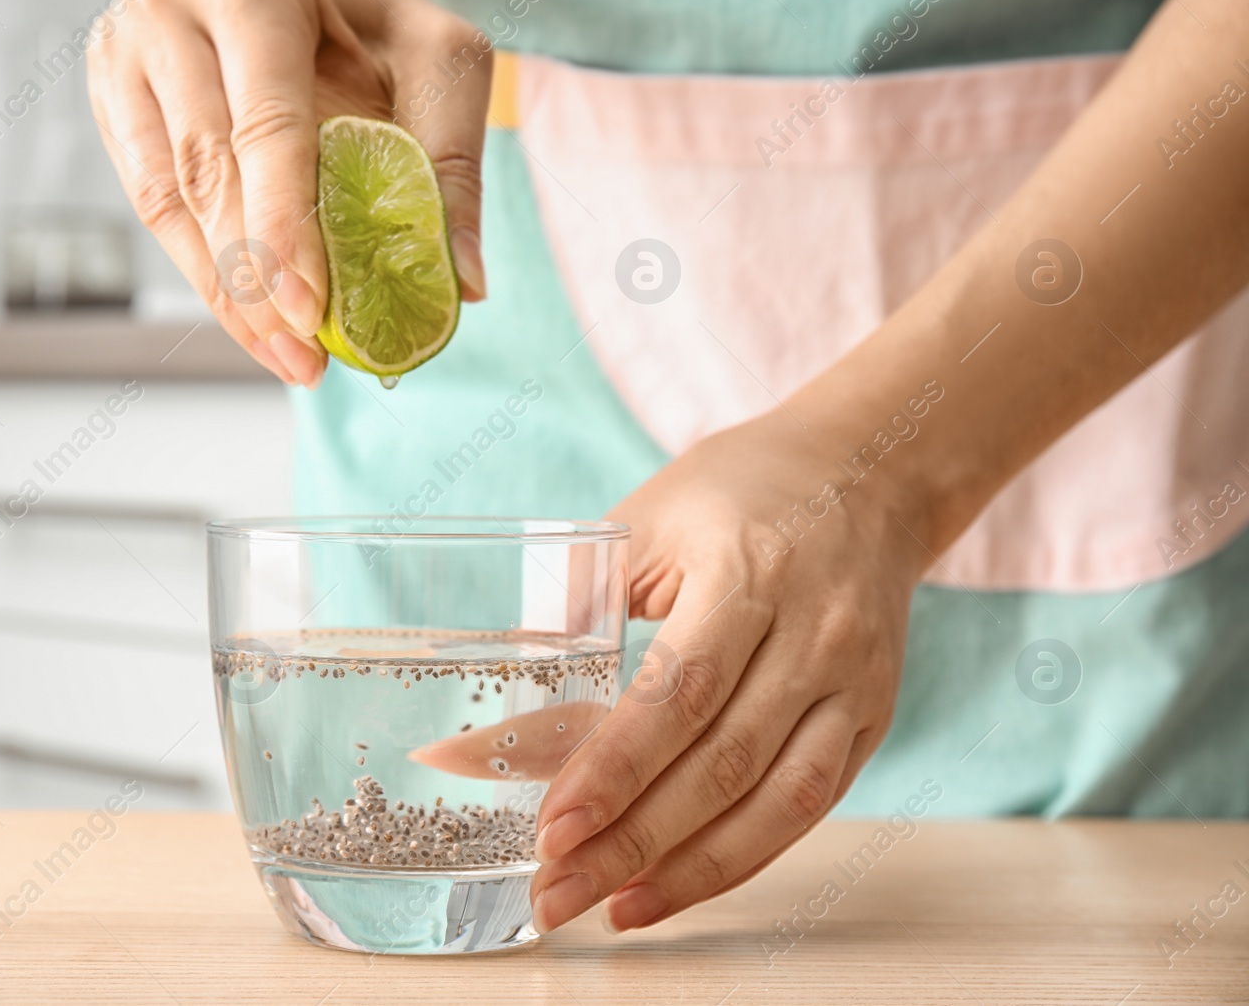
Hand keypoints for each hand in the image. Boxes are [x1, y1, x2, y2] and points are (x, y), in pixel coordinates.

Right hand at [86, 0, 490, 387]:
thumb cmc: (365, 17)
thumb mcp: (434, 59)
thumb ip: (449, 160)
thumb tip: (459, 279)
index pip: (263, 125)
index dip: (284, 228)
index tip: (309, 311)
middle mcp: (173, 5)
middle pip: (206, 171)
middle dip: (256, 282)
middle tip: (302, 354)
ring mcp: (127, 46)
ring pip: (167, 197)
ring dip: (225, 292)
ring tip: (282, 353)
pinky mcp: (111, 89)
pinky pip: (149, 200)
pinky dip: (198, 269)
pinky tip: (245, 317)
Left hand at [528, 410, 930, 933]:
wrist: (870, 471)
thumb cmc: (741, 487)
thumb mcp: (652, 516)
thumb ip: (587, 599)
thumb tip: (509, 698)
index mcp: (748, 572)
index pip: (678, 693)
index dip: (614, 769)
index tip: (551, 829)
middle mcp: (814, 634)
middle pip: (722, 763)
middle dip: (632, 841)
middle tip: (557, 892)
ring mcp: (853, 681)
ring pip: (777, 803)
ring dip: (689, 870)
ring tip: (609, 909)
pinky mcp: (872, 716)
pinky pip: (810, 806)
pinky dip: (743, 856)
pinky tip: (678, 885)